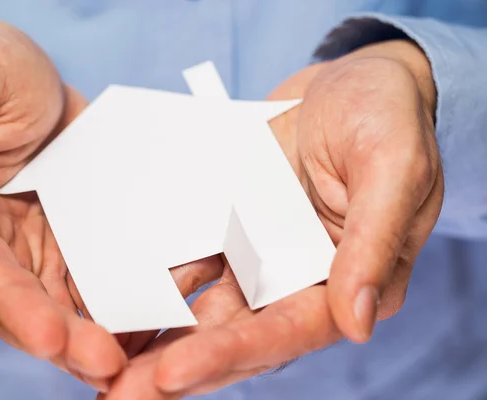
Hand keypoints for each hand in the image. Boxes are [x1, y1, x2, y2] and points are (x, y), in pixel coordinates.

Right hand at [0, 19, 221, 390]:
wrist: (22, 74)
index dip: (15, 308)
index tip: (51, 337)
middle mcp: (1, 244)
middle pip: (30, 305)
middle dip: (68, 340)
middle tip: (110, 365)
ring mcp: (43, 244)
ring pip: (71, 301)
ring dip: (103, 332)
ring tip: (142, 358)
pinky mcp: (82, 234)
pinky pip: (106, 270)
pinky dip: (130, 294)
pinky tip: (162, 309)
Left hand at [100, 40, 443, 397]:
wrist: (350, 79)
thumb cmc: (385, 116)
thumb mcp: (392, 168)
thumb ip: (373, 245)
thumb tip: (357, 324)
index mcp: (343, 282)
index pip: (284, 332)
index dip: (229, 356)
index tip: (171, 376)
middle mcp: (295, 281)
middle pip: (231, 336)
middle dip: (172, 369)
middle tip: (112, 396)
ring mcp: (257, 256)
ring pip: (198, 309)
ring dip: (150, 336)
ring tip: (94, 360)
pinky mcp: (228, 227)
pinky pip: (184, 258)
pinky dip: (147, 280)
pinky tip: (103, 296)